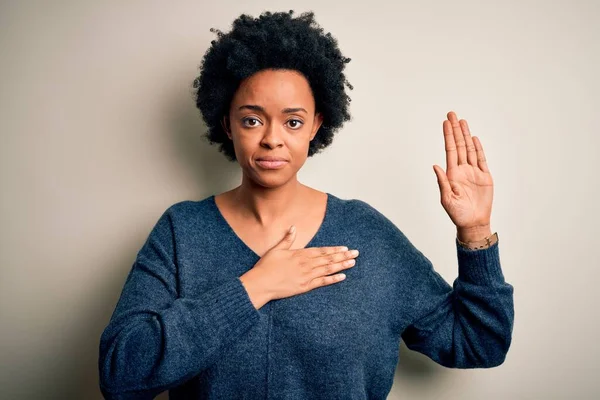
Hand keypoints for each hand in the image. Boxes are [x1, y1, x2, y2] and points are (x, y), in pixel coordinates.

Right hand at [240, 226, 358, 306]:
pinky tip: (343, 277)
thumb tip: (293, 227)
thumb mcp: (276, 249)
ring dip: (342, 265)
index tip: (345, 248)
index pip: (322, 251)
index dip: (334, 249)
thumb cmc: (266, 266)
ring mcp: (307, 276)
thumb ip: (287, 239)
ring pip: (328, 269)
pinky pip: (322, 282)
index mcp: (300, 254)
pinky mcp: (305, 286)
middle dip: (343, 256)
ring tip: (353, 262)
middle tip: (356, 253)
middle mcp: (306, 264)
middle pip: (328, 259)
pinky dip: (333, 279)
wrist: (261, 283)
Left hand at [433, 111, 492, 230]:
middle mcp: (462, 170)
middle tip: (452, 114)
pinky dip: (478, 148)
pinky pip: (481, 159)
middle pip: (459, 145)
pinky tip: (474, 138)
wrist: (473, 223)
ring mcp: (474, 172)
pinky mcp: (485, 177)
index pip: (450, 150)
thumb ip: (442, 182)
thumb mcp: (446, 199)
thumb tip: (435, 165)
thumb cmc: (457, 214)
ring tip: (462, 121)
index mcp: (452, 174)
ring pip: (470, 149)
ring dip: (466, 135)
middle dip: (455, 130)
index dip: (448, 136)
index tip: (445, 122)